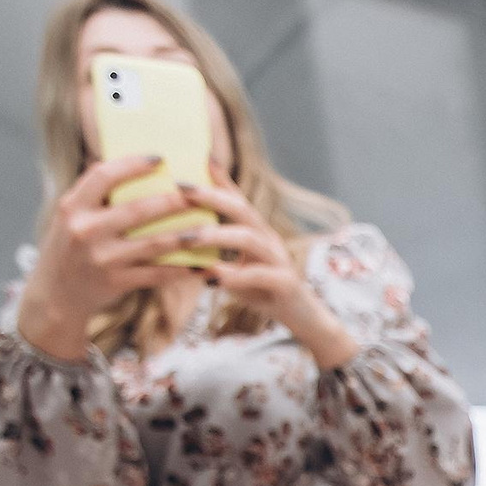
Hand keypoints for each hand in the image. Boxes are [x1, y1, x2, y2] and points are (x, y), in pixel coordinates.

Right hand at [16, 153, 203, 360]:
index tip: (160, 158)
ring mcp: (102, 259)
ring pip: (152, 244)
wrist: (55, 296)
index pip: (103, 176)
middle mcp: (85, 231)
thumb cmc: (69, 248)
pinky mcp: (116, 283)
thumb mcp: (70, 217)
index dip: (133, 165)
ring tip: (209, 228)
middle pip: (137, 210)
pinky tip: (202, 264)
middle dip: (172, 200)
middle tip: (199, 192)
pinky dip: (180, 269)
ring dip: (185, 236)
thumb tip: (128, 162)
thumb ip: (93, 193)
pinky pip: (156, 274)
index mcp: (73, 207)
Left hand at [179, 172, 358, 368]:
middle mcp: (270, 240)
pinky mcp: (285, 284)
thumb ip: (217, 253)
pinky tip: (211, 279)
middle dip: (211, 197)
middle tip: (181, 190)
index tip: (189, 166)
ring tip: (187, 239)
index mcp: (258, 232)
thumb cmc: (264, 292)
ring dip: (216, 236)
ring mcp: (279, 260)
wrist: (304, 319)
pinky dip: (234, 275)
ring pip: (249, 239)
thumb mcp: (238, 267)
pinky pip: (259, 275)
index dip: (216, 181)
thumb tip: (183, 240)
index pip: (236, 199)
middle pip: (243, 209)